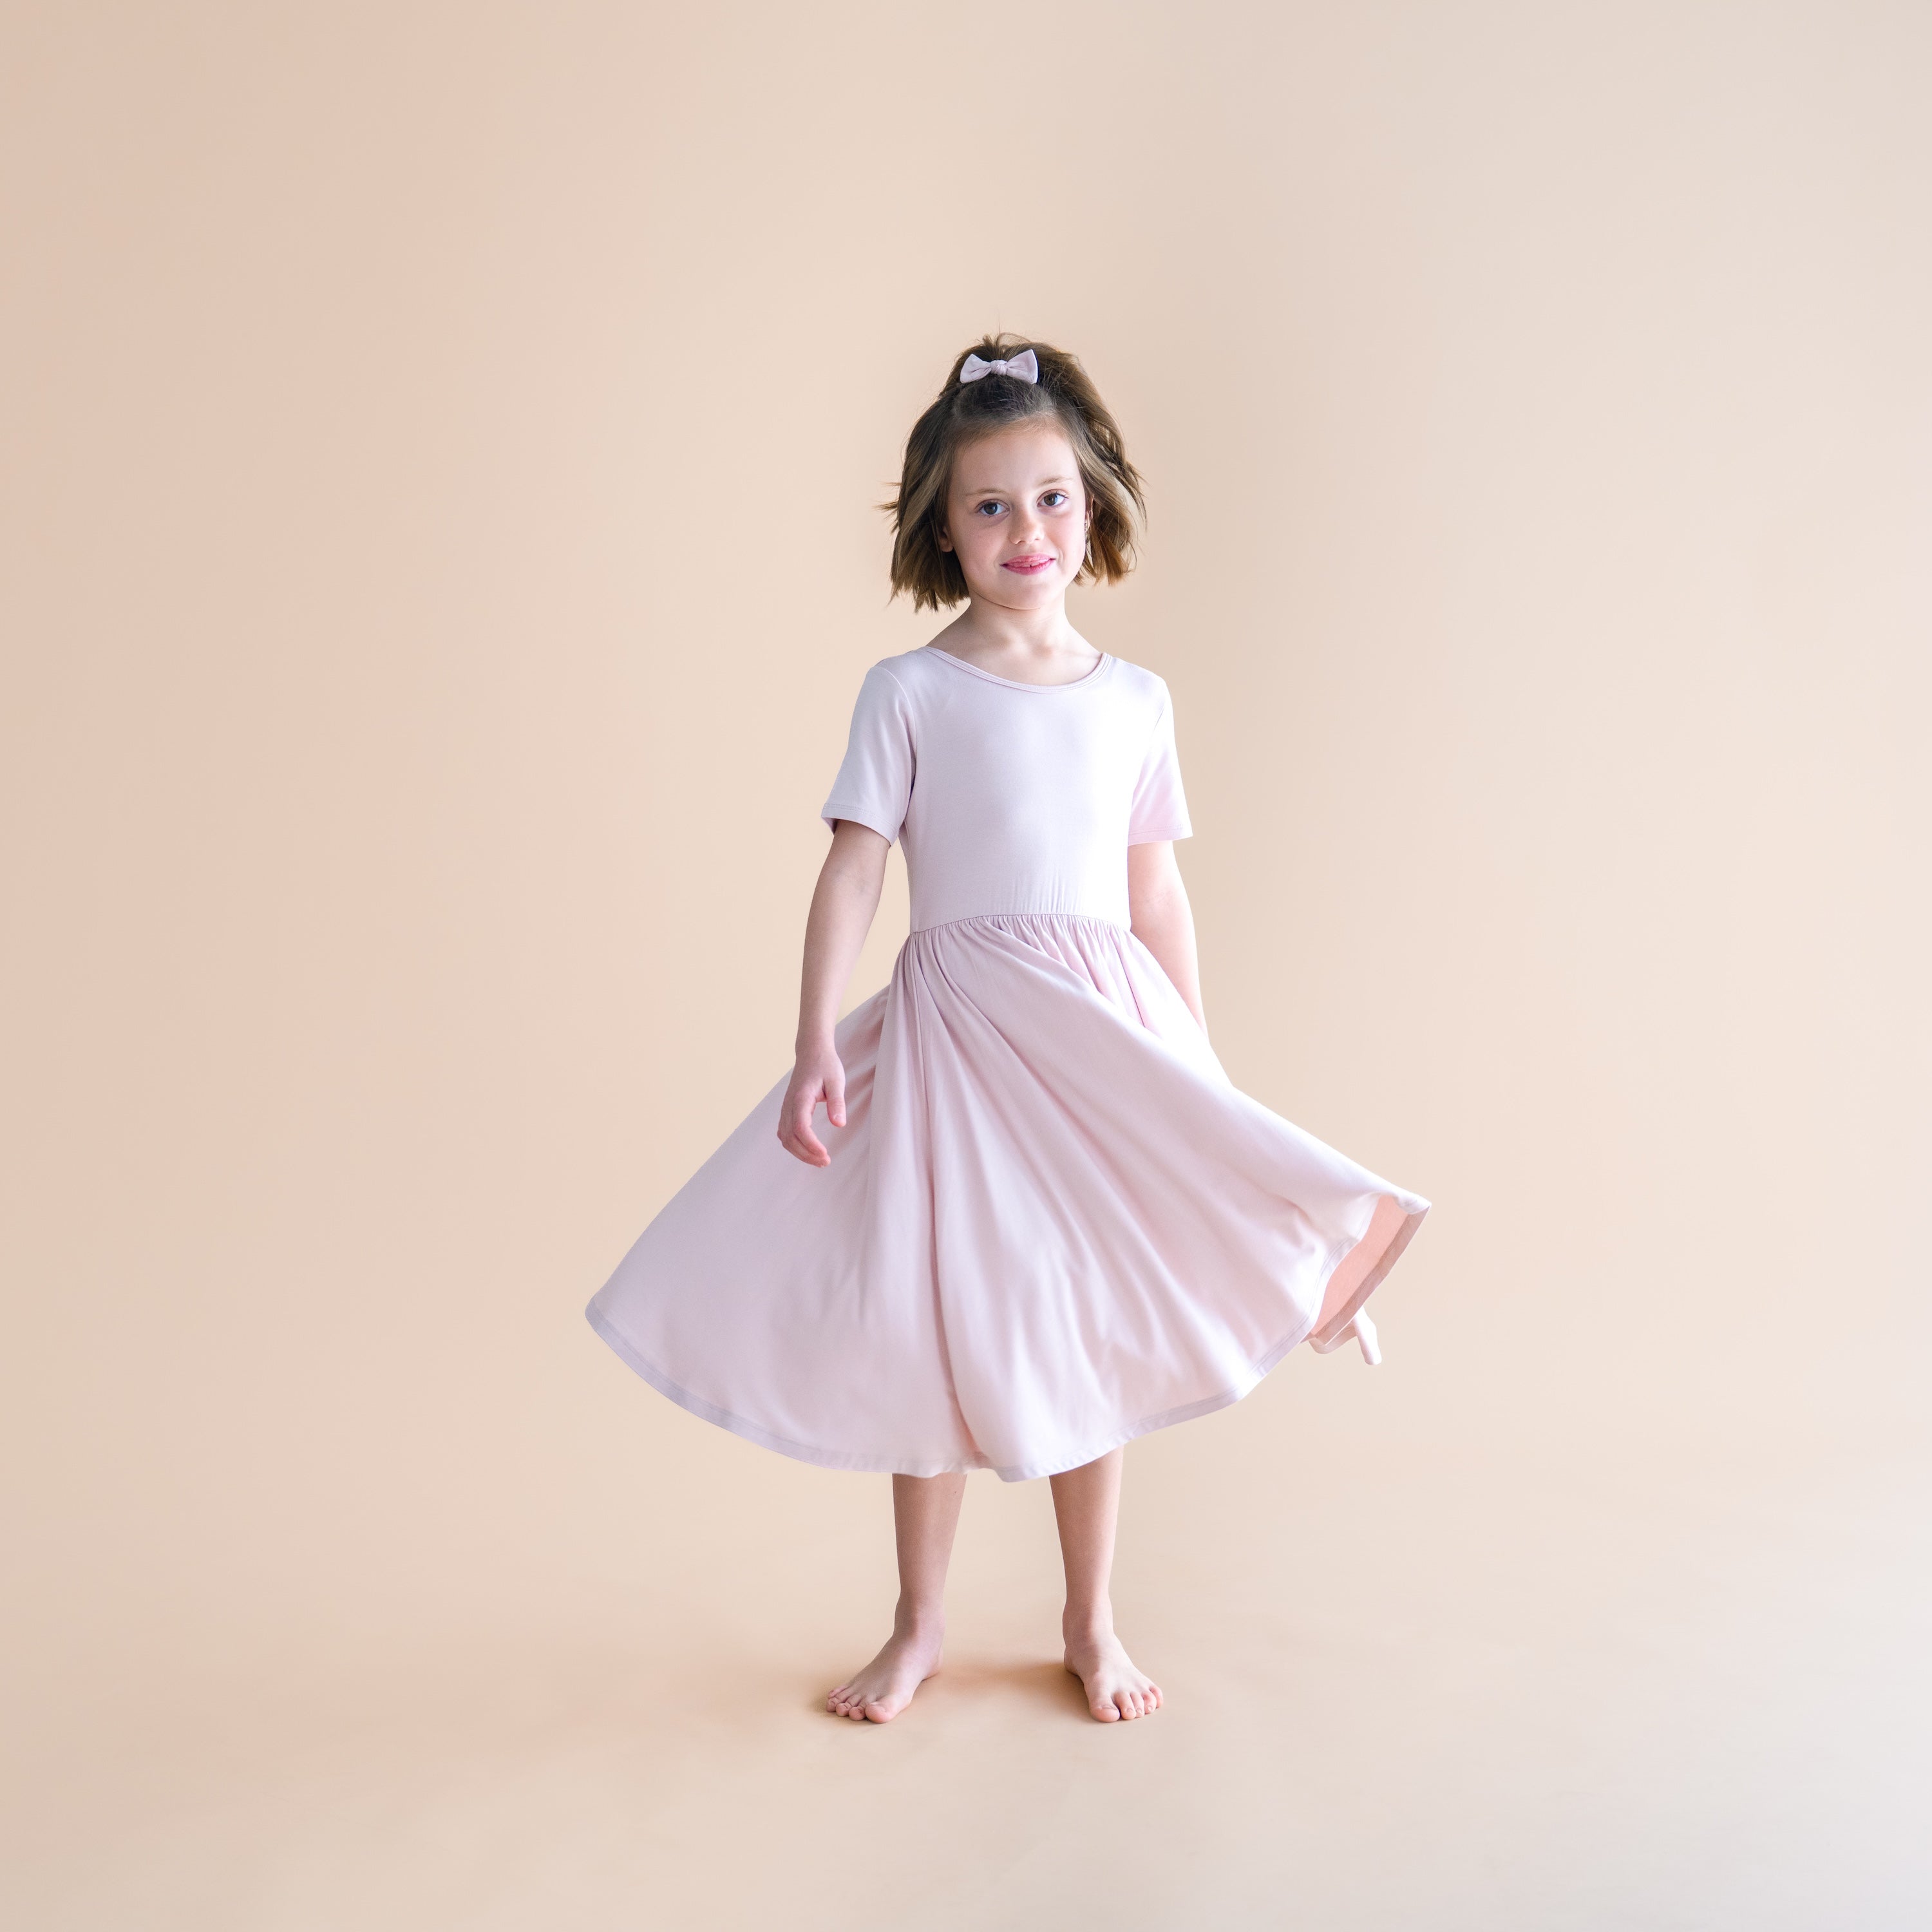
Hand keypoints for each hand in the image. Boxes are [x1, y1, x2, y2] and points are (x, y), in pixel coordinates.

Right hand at [777, 1042, 845, 1166]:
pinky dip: (794, 1146)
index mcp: (801, 1097)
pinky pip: (784, 1133)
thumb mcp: (837, 1081)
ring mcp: (785, 1108)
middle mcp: (789, 1104)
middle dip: (806, 1154)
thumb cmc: (825, 1065)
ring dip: (800, 1153)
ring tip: (819, 1160)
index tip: (825, 1154)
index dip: (811, 1145)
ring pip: (785, 1138)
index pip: (800, 1127)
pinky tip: (808, 1151)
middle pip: (790, 1137)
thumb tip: (839, 1124)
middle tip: (825, 1162)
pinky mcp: (787, 1110)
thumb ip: (837, 1102)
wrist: (811, 1052)